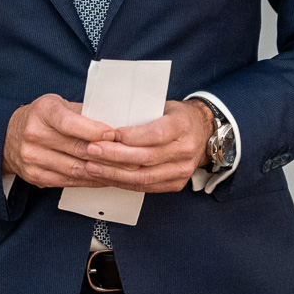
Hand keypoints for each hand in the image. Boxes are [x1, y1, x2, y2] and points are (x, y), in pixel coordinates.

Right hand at [2, 94, 118, 189]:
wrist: (8, 137)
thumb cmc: (41, 118)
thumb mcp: (59, 105)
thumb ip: (84, 113)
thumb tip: (117, 120)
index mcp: (43, 111)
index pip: (70, 123)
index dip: (94, 130)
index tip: (114, 134)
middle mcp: (34, 134)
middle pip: (77, 148)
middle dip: (107, 154)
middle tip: (131, 156)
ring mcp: (33, 158)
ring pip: (76, 168)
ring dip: (102, 171)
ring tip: (123, 170)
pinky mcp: (36, 176)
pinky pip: (69, 181)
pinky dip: (90, 180)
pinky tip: (105, 177)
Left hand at [75, 100, 211, 194]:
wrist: (202, 133)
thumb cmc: (176, 117)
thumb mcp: (162, 106)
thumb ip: (140, 114)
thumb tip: (105, 120)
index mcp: (182, 125)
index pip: (155, 134)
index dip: (130, 136)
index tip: (108, 134)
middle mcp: (185, 150)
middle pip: (146, 157)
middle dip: (114, 156)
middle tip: (91, 150)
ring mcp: (183, 170)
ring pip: (144, 177)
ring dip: (114, 173)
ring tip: (92, 167)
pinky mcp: (176, 184)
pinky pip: (146, 187)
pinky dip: (124, 183)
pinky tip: (107, 177)